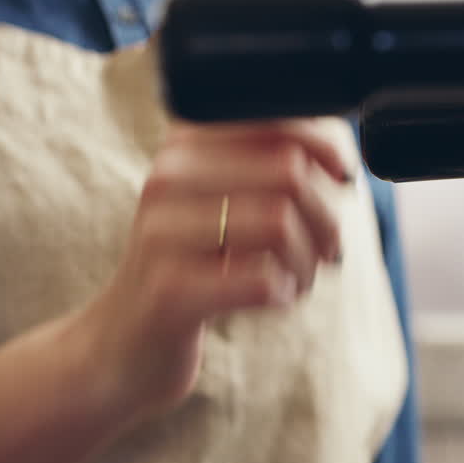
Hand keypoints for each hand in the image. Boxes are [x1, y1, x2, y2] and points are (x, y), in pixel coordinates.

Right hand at [83, 119, 349, 412]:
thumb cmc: (194, 267)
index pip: (276, 120)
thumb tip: (342, 159)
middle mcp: (167, 178)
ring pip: (281, 224)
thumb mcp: (225, 205)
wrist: (122, 342)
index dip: (327, 148)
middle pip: (289, 172)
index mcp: (184, 145)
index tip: (341, 180)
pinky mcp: (170, 290)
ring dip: (308, 261)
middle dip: (325, 216)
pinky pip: (263, 279)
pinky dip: (286, 292)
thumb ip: (275, 169)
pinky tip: (275, 299)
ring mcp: (163, 233)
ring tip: (298, 280)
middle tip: (326, 249)